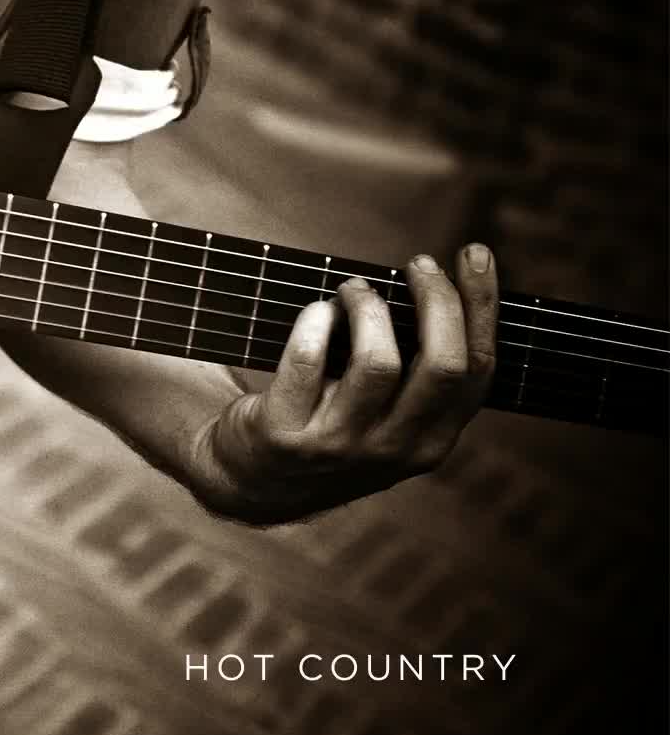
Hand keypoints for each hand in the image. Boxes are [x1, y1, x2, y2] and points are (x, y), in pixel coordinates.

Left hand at [191, 245, 499, 524]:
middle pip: (442, 365)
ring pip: (377, 362)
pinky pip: (308, 362)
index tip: (473, 254)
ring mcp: (338, 446)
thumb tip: (444, 288)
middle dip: (438, 301)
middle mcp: (392, 451)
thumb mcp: (390, 420)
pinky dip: (315, 321)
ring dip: (369, 307)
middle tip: (418, 265)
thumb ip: (420, 376)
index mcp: (431, 443)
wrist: (251, 480)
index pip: (477, 371)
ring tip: (353, 288)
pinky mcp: (284, 435)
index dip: (482, 307)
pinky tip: (317, 310)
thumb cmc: (331, 424)